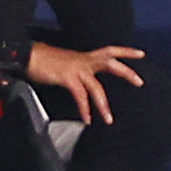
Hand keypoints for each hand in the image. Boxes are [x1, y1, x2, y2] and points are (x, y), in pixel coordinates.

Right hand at [26, 42, 145, 124]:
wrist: (29, 56)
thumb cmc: (45, 61)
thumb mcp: (68, 64)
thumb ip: (79, 72)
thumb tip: (84, 83)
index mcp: (85, 57)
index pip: (110, 51)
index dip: (126, 51)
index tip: (141, 54)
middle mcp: (84, 61)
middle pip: (111, 63)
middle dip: (126, 72)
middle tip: (140, 82)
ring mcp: (77, 69)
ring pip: (96, 87)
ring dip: (103, 105)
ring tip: (109, 119)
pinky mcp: (68, 78)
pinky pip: (80, 96)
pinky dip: (84, 109)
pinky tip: (88, 119)